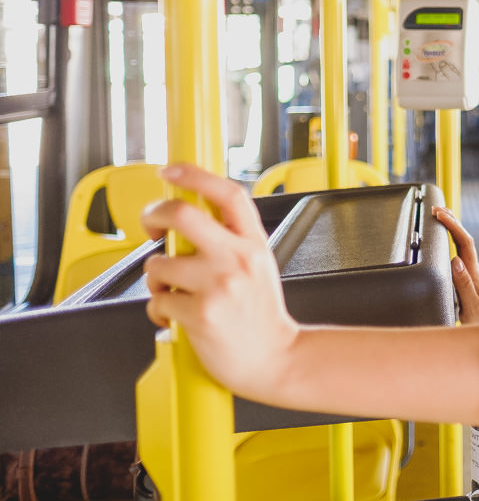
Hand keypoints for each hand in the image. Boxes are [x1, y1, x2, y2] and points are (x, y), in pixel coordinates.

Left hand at [142, 163, 298, 398]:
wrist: (274, 359)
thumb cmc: (261, 316)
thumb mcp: (259, 265)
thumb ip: (232, 239)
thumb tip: (190, 216)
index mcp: (254, 243)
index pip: (227, 194)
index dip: (194, 175)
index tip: (171, 171)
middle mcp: (237, 259)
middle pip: (183, 215)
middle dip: (155, 215)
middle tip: (152, 226)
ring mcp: (219, 286)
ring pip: (159, 264)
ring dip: (156, 279)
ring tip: (174, 292)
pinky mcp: (200, 313)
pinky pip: (157, 301)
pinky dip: (159, 310)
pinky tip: (178, 317)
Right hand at [434, 207, 478, 323]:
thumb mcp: (471, 308)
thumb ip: (464, 285)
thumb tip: (456, 261)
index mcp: (475, 275)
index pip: (465, 243)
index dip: (453, 226)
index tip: (440, 214)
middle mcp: (475, 273)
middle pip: (464, 240)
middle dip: (452, 221)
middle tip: (437, 209)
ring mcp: (473, 276)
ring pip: (463, 247)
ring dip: (452, 229)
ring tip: (441, 216)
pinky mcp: (469, 282)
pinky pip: (460, 256)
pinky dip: (452, 243)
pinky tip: (446, 242)